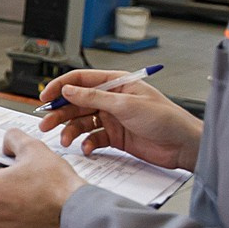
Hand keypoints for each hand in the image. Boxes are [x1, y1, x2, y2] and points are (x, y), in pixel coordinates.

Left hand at [0, 130, 85, 227]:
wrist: (75, 210)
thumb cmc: (55, 185)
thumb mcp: (32, 147)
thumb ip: (13, 138)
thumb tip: (8, 141)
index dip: (5, 164)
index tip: (18, 167)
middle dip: (8, 183)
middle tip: (29, 179)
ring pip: (2, 208)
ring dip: (14, 201)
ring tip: (35, 194)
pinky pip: (13, 224)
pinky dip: (22, 217)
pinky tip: (36, 209)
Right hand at [37, 70, 202, 171]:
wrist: (183, 145)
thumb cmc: (166, 119)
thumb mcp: (127, 104)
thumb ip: (95, 97)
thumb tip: (69, 89)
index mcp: (116, 83)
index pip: (81, 80)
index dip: (60, 87)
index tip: (45, 97)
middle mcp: (112, 99)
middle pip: (77, 102)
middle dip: (60, 113)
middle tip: (46, 124)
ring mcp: (113, 118)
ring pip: (82, 122)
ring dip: (70, 130)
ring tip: (64, 139)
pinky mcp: (116, 137)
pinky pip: (93, 138)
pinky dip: (87, 143)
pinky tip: (86, 148)